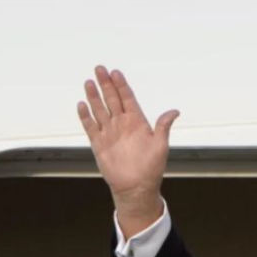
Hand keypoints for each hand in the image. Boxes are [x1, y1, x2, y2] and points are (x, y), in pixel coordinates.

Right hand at [76, 65, 178, 235]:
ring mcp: (110, 133)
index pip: (127, 98)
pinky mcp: (99, 144)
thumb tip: (175, 112)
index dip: (122, 85)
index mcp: (137, 121)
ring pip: (100, 109)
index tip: (116, 73)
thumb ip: (163, 126)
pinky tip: (82, 105)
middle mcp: (122, 124)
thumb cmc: (151, 168)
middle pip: (112, 99)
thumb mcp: (161, 146)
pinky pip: (90, 126)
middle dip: (106, 84)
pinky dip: (85, 116)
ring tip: (89, 82)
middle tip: (100, 68)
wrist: (136, 187)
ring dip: (94, 96)